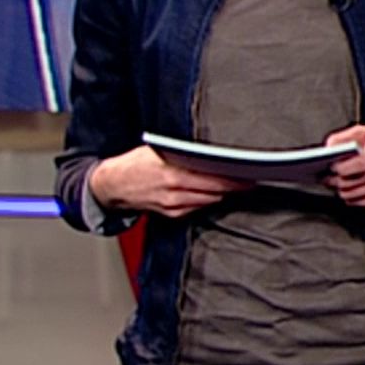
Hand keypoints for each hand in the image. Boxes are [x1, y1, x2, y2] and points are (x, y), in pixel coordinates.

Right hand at [90, 144, 252, 217]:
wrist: (112, 186)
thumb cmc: (136, 164)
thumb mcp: (158, 150)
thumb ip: (185, 153)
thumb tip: (213, 149)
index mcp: (171, 171)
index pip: (211, 175)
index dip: (233, 175)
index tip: (250, 171)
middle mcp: (174, 190)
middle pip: (215, 190)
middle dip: (235, 185)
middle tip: (253, 178)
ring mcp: (173, 205)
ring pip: (210, 200)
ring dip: (224, 193)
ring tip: (240, 184)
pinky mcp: (173, 214)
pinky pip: (199, 207)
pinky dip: (210, 199)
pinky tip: (218, 193)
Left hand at [324, 125, 364, 207]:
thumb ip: (345, 137)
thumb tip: (327, 148)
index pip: (363, 163)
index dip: (343, 167)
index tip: (330, 166)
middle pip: (355, 180)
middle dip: (335, 179)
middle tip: (325, 174)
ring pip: (354, 193)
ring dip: (340, 188)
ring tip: (334, 180)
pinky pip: (359, 202)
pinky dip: (349, 196)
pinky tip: (347, 187)